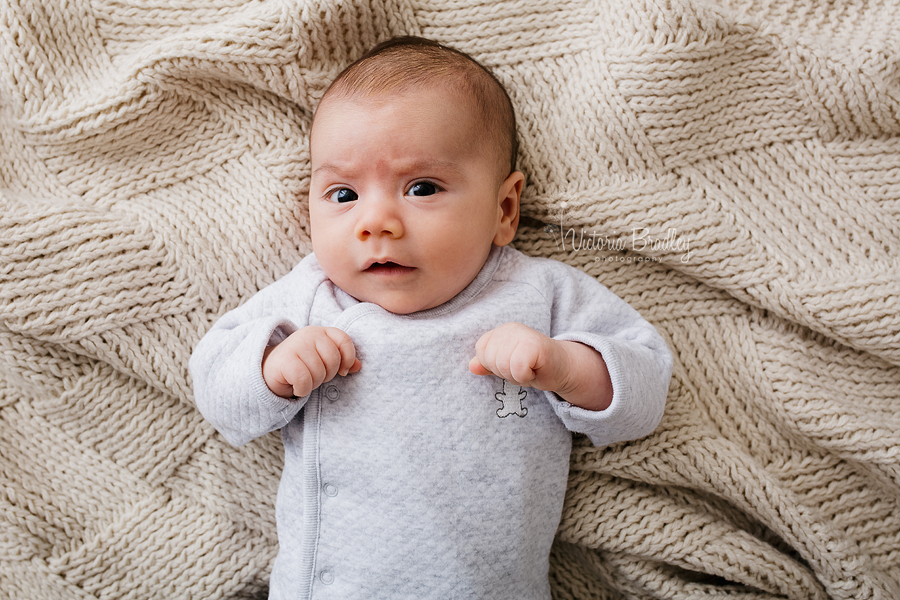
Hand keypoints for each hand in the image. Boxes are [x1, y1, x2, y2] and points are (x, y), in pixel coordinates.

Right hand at [262, 326, 360, 397]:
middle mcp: (309, 334)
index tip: (342, 371)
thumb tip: (358, 366)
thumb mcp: (322, 361)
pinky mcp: (285, 360)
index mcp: (321, 332)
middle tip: (315, 376)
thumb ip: (341, 361)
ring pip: (319, 372)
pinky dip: (302, 389)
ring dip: (312, 384)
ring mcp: (296, 345)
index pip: (344, 339)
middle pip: (333, 360)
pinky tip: (296, 387)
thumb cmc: (300, 366)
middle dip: (328, 375)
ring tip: (303, 380)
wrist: (267, 372)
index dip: (348, 357)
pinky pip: (304, 380)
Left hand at [469, 322, 612, 410]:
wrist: (562, 368)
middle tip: (523, 368)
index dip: (495, 366)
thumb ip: (488, 364)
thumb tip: (471, 366)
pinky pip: (518, 369)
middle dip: (506, 372)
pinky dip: (525, 377)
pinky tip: (535, 371)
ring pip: (503, 365)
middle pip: (491, 360)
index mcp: (500, 331)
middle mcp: (511, 328)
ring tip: (529, 369)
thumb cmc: (533, 366)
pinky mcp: (536, 345)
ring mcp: (523, 334)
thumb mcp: (506, 365)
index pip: (481, 352)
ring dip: (517, 375)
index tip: (512, 364)